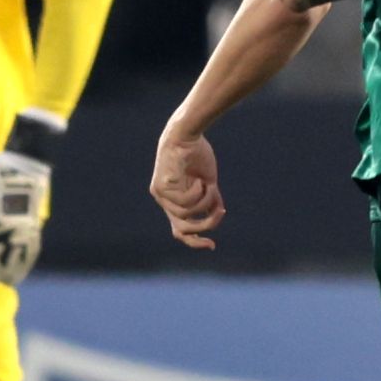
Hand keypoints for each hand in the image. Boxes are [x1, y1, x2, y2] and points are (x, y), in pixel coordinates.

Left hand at [150, 126, 223, 249]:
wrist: (186, 134)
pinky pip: (184, 202)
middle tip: (220, 213)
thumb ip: (210, 199)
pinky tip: (197, 179)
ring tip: (208, 185)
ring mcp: (160, 195)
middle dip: (204, 226)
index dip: (195, 242)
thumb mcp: (208, 182)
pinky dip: (197, 193)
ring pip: (185, 216)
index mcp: (174, 201)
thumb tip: (219, 214)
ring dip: (204, 203)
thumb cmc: (197, 154)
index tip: (212, 246)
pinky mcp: (159, 187)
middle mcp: (163, 201)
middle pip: (181, 229)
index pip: (180, 231)